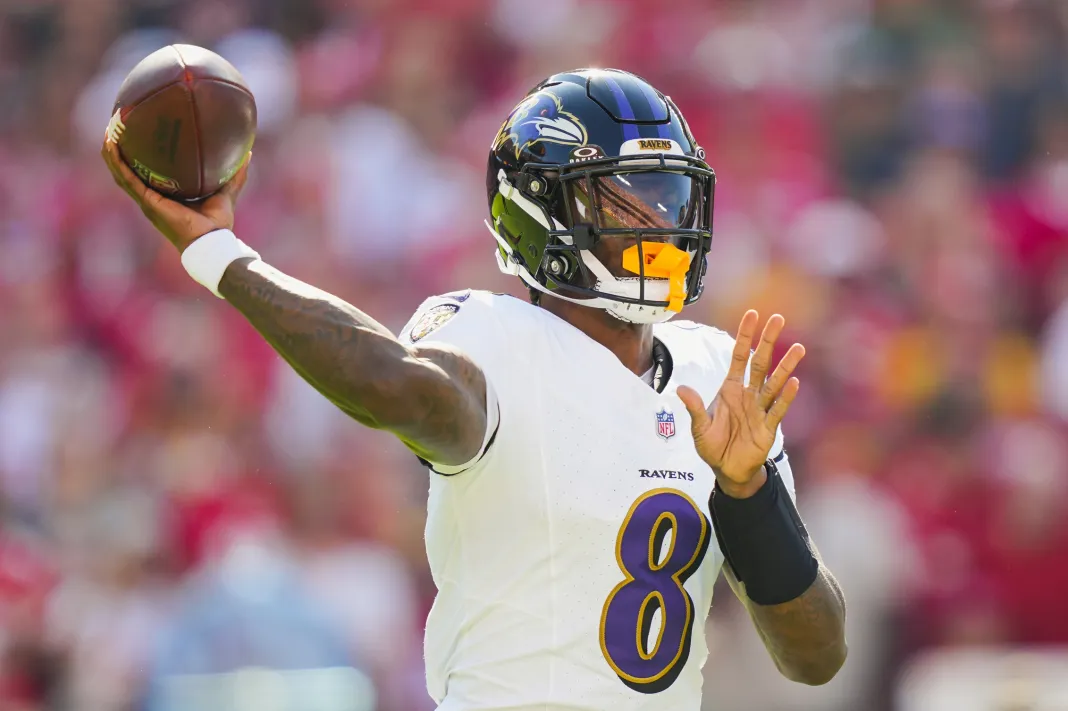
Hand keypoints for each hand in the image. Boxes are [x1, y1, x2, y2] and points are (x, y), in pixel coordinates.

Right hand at [101, 137, 250, 252]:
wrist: (212, 242)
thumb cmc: (218, 224)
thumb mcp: (227, 192)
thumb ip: (235, 174)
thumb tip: (247, 153)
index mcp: (164, 197)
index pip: (144, 175)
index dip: (136, 158)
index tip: (134, 136)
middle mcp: (151, 198)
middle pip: (127, 172)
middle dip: (118, 151)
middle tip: (116, 128)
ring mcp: (147, 200)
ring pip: (121, 173)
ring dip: (111, 153)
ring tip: (108, 131)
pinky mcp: (148, 202)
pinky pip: (127, 179)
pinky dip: (117, 162)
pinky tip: (111, 145)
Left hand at [677, 310, 804, 498]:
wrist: (727, 470)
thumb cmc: (713, 446)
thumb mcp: (699, 427)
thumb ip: (694, 408)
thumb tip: (681, 388)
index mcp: (730, 389)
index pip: (738, 356)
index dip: (745, 336)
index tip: (752, 314)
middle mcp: (747, 394)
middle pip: (760, 362)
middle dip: (768, 341)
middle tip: (778, 318)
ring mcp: (760, 409)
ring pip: (774, 383)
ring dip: (785, 366)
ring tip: (799, 348)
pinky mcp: (768, 427)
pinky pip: (778, 409)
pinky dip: (786, 397)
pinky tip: (794, 383)